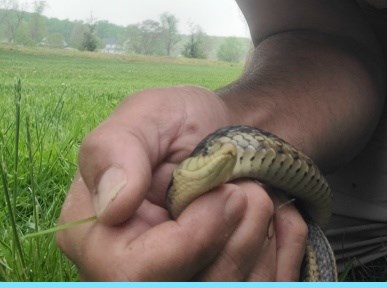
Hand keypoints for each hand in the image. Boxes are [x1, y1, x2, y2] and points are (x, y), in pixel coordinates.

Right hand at [56, 86, 308, 280]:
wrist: (228, 133)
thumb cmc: (179, 124)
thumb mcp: (145, 115)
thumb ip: (116, 150)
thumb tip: (114, 204)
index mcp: (100, 242)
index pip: (135, 275)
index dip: (193, 238)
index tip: (227, 193)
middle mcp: (136, 276)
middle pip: (195, 287)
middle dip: (236, 235)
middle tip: (248, 189)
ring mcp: (187, 280)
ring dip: (261, 236)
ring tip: (256, 195)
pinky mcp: (230, 280)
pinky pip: (269, 283)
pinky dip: (285, 244)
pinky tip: (276, 214)